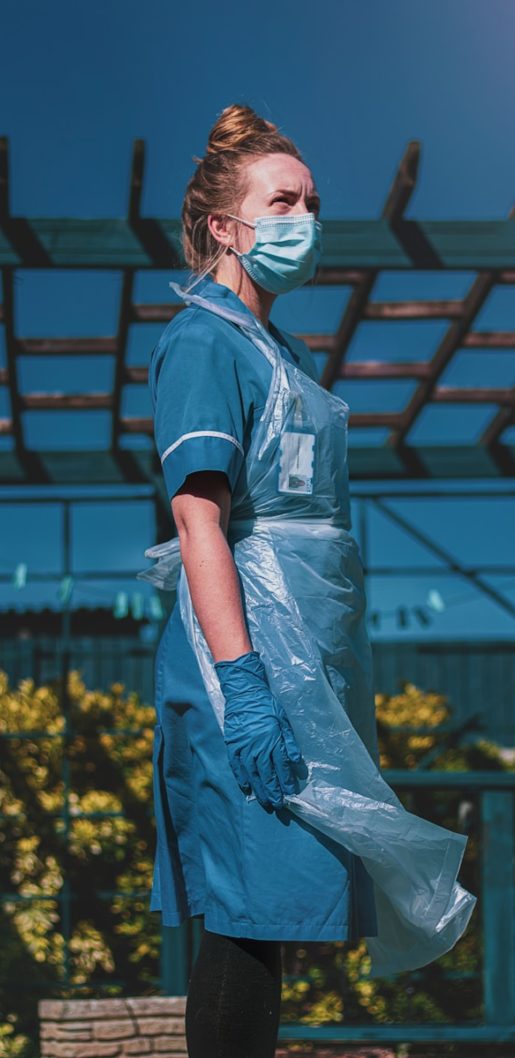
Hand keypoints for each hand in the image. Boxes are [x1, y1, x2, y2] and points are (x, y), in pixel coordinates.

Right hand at [214, 650, 302, 809]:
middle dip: (273, 791)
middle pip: (266, 774)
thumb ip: (289, 741)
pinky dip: (241, 778)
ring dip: (259, 789)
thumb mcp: (283, 719)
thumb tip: (296, 761)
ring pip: (252, 773)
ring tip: (265, 801)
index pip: (281, 766)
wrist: (244, 692)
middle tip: (278, 804)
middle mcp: (258, 746)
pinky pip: (236, 765)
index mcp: (272, 740)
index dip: (286, 781)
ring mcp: (243, 747)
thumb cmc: (266, 704)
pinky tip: (247, 788)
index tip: (290, 792)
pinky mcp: (232, 745)